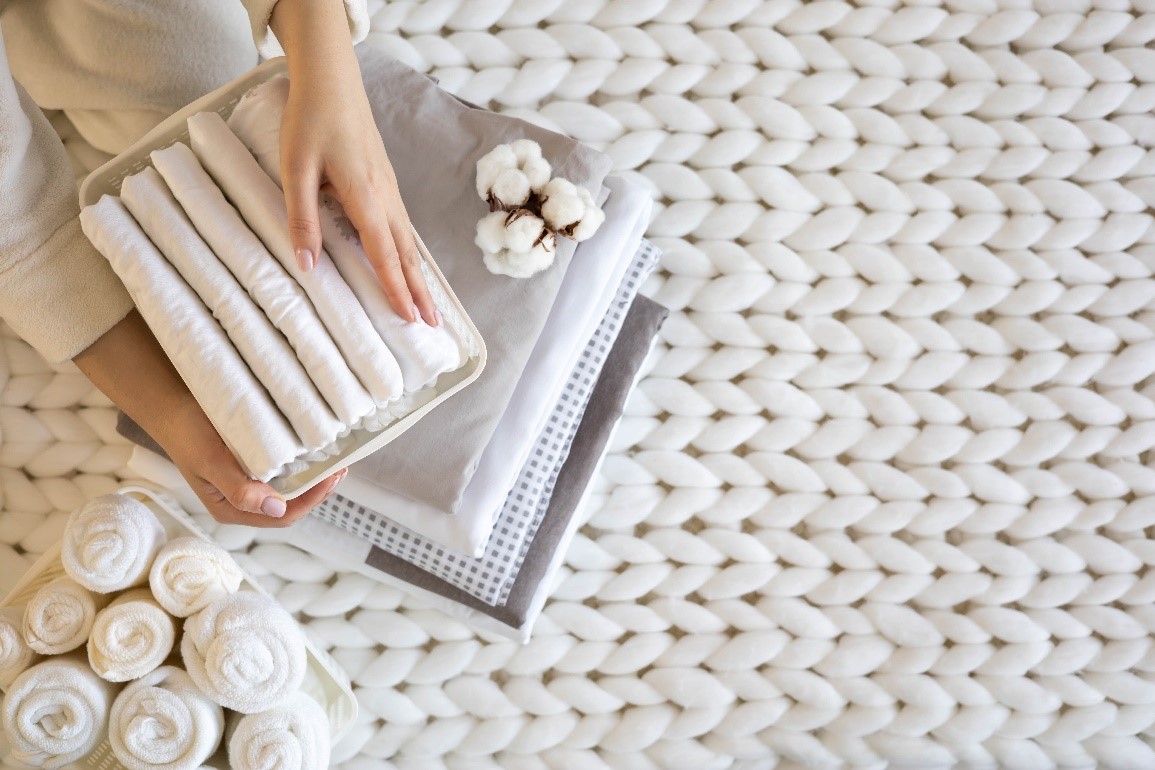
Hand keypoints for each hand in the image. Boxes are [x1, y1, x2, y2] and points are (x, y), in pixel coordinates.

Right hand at [161, 395, 345, 527]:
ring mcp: (249, 484)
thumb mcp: (212, 463)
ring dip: (314, 478)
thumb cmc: (189, 435)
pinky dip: (303, 465)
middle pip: (291, 506)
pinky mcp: (253, 466)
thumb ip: (240, 490)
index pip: (282, 516)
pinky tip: (316, 453)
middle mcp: (243, 501)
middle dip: (318, 490)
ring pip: (290, 489)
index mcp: (232, 509)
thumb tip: (276, 508)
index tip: (330, 478)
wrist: (172, 408)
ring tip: (336, 461)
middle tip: (341, 467)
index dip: (311, 500)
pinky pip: (284, 472)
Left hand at [271, 0, 437, 325]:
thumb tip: (307, 265)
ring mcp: (390, 190)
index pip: (384, 254)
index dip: (396, 289)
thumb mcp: (295, 168)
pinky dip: (410, 254)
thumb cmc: (310, 119)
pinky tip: (409, 264)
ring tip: (428, 305)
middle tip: (434, 327)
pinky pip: (404, 228)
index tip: (410, 319)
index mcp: (365, 197)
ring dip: (419, 277)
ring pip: (409, 243)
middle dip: (420, 293)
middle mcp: (385, 197)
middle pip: (407, 255)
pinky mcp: (385, 182)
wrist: (332, 79)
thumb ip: (301, 217)